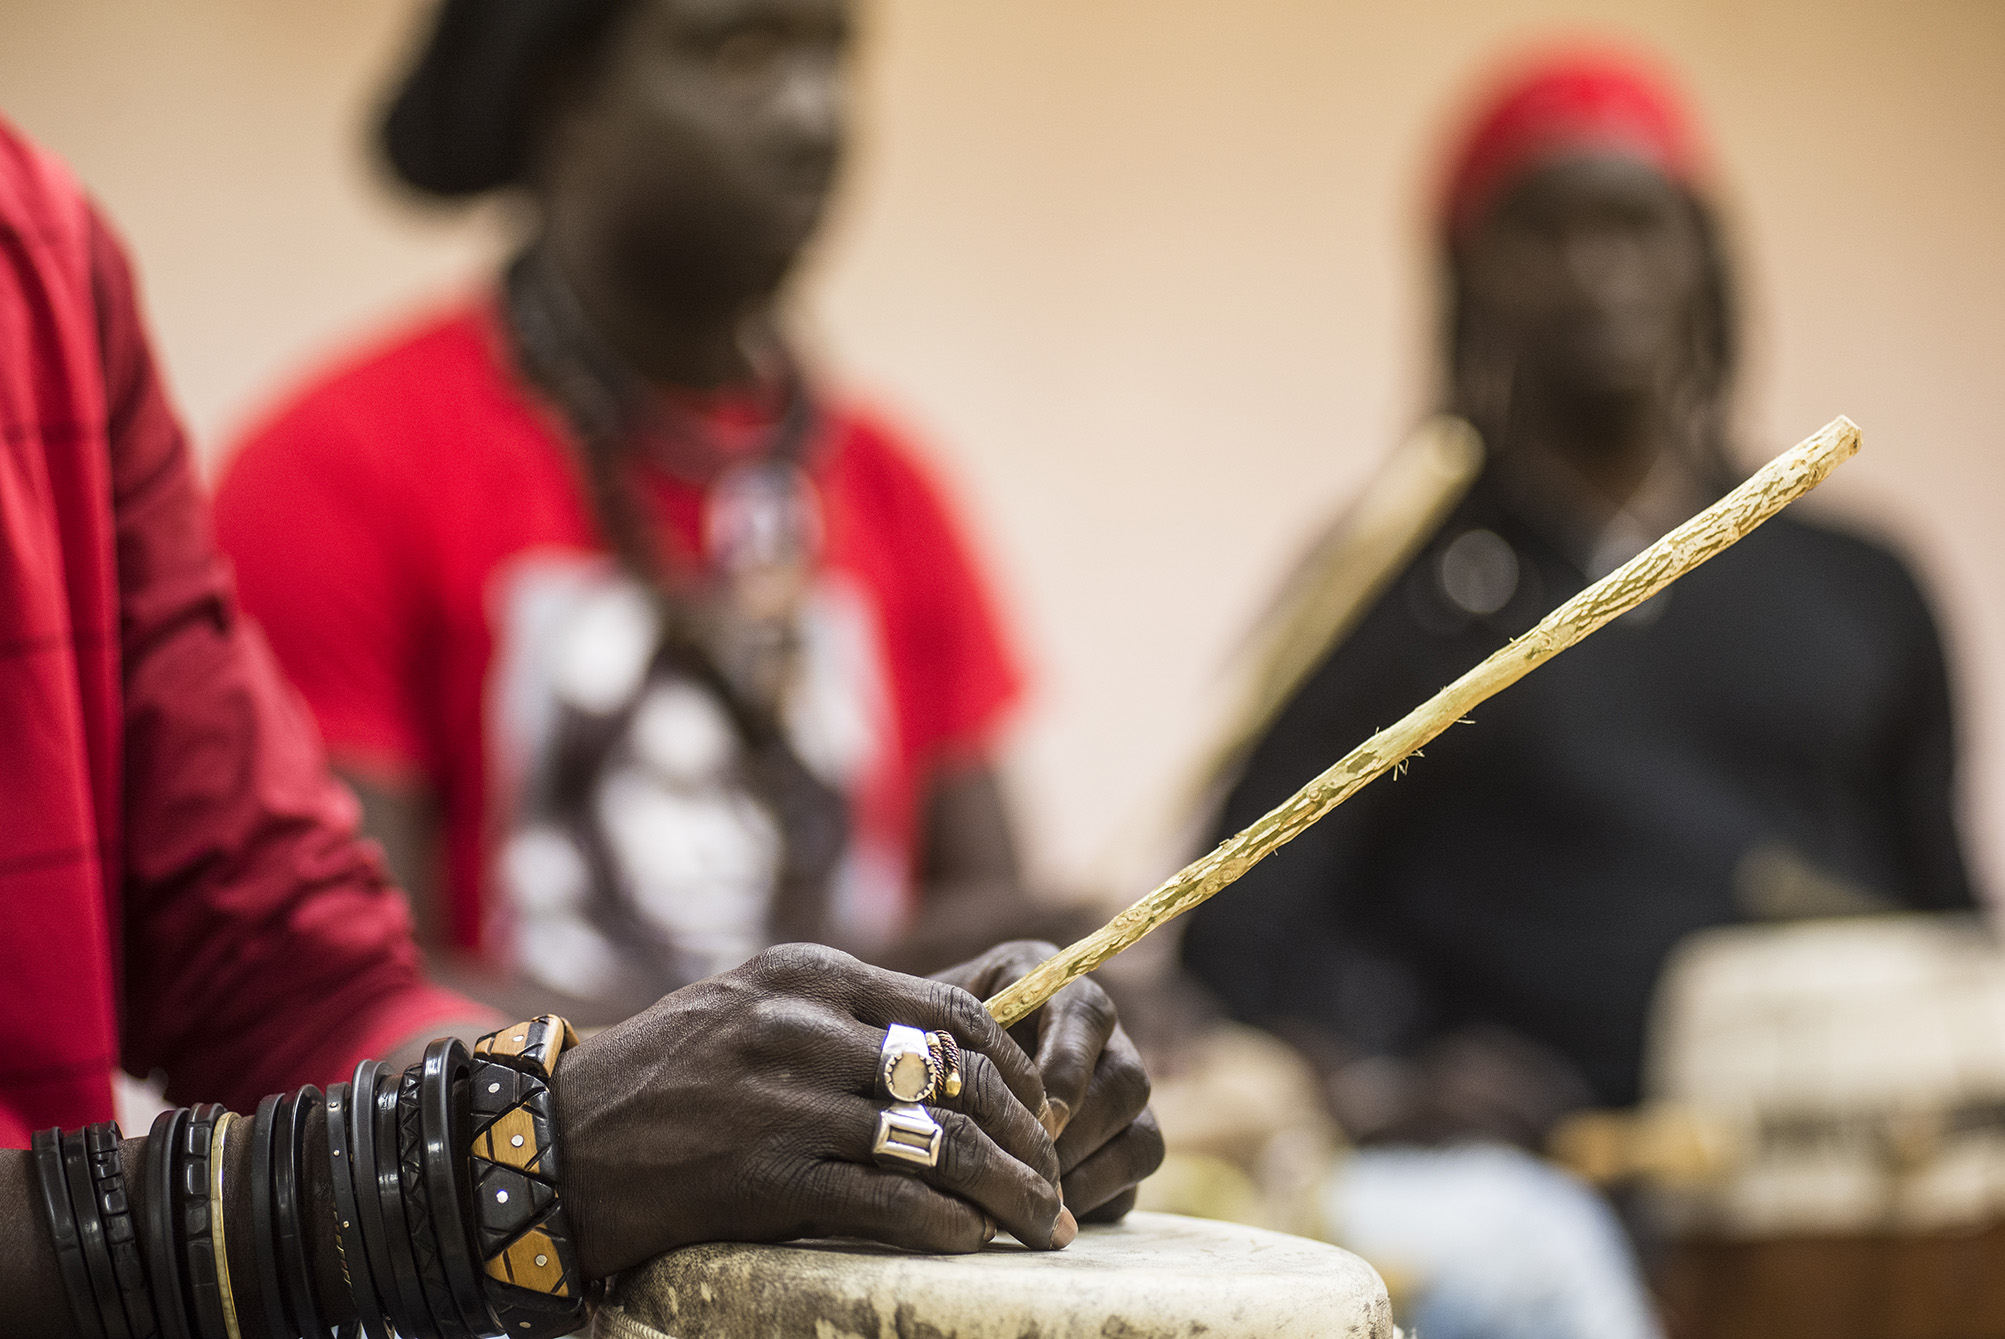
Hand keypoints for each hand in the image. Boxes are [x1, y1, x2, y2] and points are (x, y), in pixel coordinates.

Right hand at [551, 944, 1069, 1277]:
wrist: (557, 1138)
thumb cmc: (666, 1074)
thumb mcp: (753, 1006)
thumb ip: (844, 1014)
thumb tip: (951, 1046)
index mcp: (809, 974)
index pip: (953, 1011)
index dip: (1016, 1065)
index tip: (1043, 1108)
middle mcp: (802, 1026)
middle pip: (959, 1077)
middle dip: (1025, 1136)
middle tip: (1056, 1178)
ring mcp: (785, 1101)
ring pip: (939, 1142)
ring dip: (1005, 1190)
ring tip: (1040, 1223)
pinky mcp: (766, 1176)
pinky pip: (889, 1199)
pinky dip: (947, 1224)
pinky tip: (974, 1241)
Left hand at [932, 941, 1162, 1222]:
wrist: (927, 1075)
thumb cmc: (919, 1044)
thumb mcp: (925, 1024)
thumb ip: (945, 1041)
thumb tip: (951, 1082)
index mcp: (1056, 993)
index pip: (1088, 1014)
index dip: (1068, 1066)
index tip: (1038, 1113)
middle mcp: (1102, 1043)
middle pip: (1127, 1081)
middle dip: (1079, 1132)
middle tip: (1025, 1163)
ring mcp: (1118, 1100)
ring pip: (1140, 1136)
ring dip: (1086, 1172)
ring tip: (1029, 1193)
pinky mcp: (1120, 1151)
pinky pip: (1129, 1182)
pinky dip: (1091, 1200)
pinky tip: (1038, 1209)